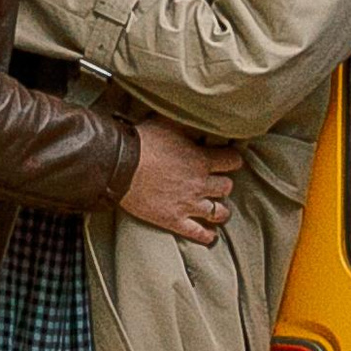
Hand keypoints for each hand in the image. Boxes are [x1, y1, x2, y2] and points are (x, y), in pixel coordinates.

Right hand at [120, 119, 243, 245]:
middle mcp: (200, 184)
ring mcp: (188, 204)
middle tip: (216, 182)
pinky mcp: (173, 220)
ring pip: (219, 212)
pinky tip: (210, 235)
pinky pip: (197, 232)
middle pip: (227, 187)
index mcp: (201, 160)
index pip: (233, 161)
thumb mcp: (168, 123)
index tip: (229, 159)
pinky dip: (206, 235)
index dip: (232, 159)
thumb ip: (187, 123)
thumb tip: (199, 114)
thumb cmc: (141, 142)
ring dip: (220, 210)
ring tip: (218, 208)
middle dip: (223, 184)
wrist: (117, 166)